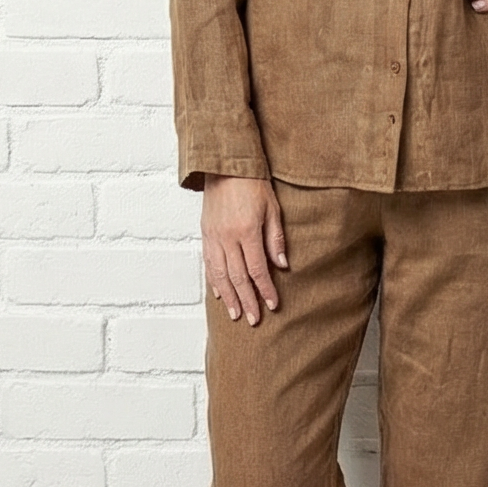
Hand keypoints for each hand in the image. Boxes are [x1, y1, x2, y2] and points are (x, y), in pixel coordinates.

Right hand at [200, 175, 286, 324]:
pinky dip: (214, 281)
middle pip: (238, 277)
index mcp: (246, 231)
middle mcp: (227, 238)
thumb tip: (281, 265)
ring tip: (236, 314)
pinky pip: (209, 264)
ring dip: (229, 297)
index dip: (265, 290)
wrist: (225, 166)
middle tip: (253, 320)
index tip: (272, 305)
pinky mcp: (205, 234)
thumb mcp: (272, 208)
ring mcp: (213, 237)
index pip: (257, 269)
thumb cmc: (253, 184)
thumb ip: (276, 238)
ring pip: (220, 275)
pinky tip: (219, 294)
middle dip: (247, 300)